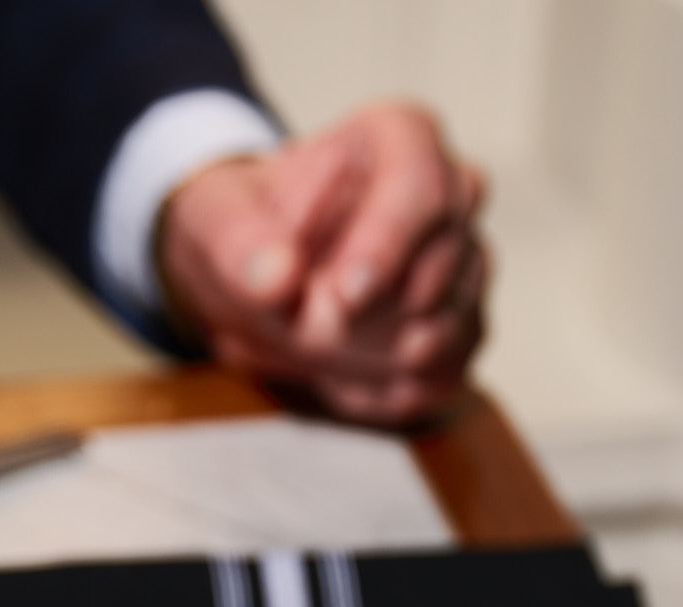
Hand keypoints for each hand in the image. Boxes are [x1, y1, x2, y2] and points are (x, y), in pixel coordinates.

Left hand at [155, 102, 486, 427]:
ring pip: (448, 324)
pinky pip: (443, 373)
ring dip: (371, 358)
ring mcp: (466, 261)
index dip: (389, 243)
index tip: (344, 296)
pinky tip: (337, 376)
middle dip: (370, 315)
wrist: (259, 269)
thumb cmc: (248, 225)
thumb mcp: (216, 217)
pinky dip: (384, 391)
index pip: (422, 182)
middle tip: (303, 333)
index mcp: (398, 138)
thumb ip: (238, 241)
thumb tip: (274, 279)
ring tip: (310, 349)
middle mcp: (451, 192)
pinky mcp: (464, 324)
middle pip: (445, 261)